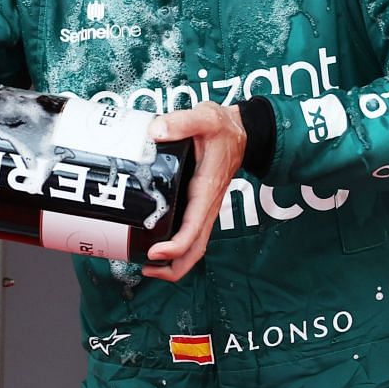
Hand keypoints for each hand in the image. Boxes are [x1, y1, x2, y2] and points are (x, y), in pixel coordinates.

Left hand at [141, 103, 247, 281]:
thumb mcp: (205, 117)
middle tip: (145, 270)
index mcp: (206, 189)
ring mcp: (204, 209)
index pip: (193, 229)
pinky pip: (191, 235)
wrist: (242, 131)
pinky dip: (175, 248)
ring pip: (194, 247)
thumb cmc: (223, 127)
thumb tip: (155, 132)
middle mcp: (207, 205)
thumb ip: (181, 122)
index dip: (175, 246)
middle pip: (195, 250)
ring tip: (146, 266)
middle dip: (173, 267)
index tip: (154, 252)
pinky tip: (154, 244)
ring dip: (173, 263)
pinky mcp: (200, 206)